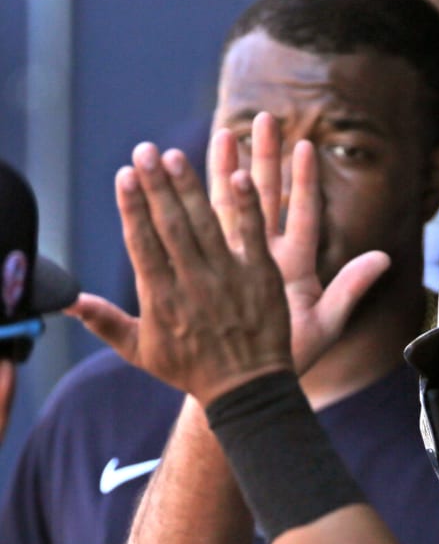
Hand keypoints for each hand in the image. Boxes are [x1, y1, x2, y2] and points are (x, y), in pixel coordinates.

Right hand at [68, 143, 291, 403]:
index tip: (125, 176)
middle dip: (157, 186)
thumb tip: (70, 303)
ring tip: (176, 157)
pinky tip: (240, 176)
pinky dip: (247, 207)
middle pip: (171, 226)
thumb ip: (108, 324)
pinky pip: (254, 237)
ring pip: (207, 225)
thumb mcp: (144, 353)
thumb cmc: (194, 372)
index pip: (143, 244)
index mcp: (162, 300)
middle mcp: (195, 285)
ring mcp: (230, 280)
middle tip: (145, 151)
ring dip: (191, 188)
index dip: (132, 208)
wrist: (248, 392)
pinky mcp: (263, 280)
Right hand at [208, 113, 389, 375]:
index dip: (304, 182)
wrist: (252, 383)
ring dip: (228, 171)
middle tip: (264, 119)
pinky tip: (186, 174)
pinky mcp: (217, 271)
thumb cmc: (290, 355)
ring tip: (225, 133)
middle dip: (266, 160)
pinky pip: (207, 231)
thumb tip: (385, 258)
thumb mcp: (326, 323)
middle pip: (267, 200)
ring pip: (234, 208)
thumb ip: (352, 289)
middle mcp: (269, 258)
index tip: (306, 146)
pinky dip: (200, 204)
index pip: (302, 215)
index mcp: (295, 268)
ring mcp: (241, 261)